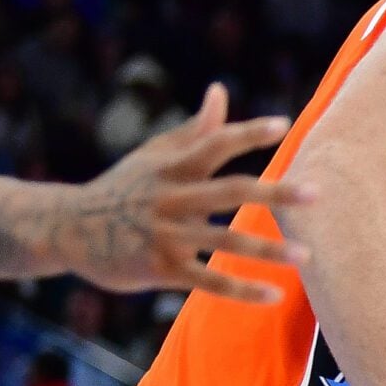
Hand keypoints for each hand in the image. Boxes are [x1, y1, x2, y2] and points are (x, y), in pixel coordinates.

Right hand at [55, 85, 311, 301]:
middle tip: (317, 193)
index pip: (214, 144)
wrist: (67, 228)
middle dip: (274, 192)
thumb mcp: (154, 156)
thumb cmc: (122, 188)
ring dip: (267, 249)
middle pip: (229, 191)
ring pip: (224, 240)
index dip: (247, 133)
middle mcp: (171, 197)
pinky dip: (242, 289)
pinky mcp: (160, 268)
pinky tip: (275, 294)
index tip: (283, 125)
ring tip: (308, 256)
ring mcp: (166, 234)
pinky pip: (209, 281)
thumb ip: (195, 130)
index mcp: (172, 168)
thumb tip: (221, 91)